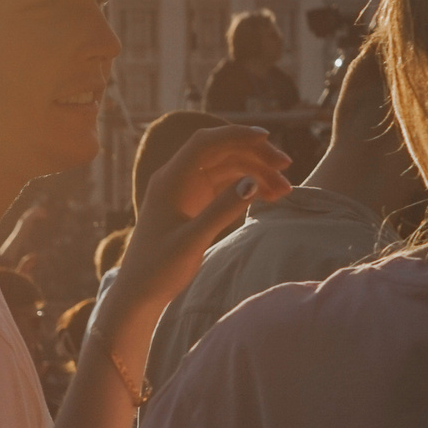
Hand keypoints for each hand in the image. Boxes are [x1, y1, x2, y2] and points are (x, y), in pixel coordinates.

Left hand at [104, 126, 292, 325]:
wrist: (140, 292)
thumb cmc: (158, 269)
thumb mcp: (192, 241)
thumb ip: (221, 211)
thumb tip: (252, 181)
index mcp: (169, 181)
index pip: (204, 143)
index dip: (236, 135)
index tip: (267, 137)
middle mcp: (177, 179)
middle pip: (221, 151)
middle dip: (255, 155)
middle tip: (287, 167)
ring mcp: (187, 189)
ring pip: (228, 167)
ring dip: (256, 173)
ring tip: (285, 191)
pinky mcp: (195, 203)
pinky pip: (226, 184)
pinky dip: (248, 187)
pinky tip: (270, 196)